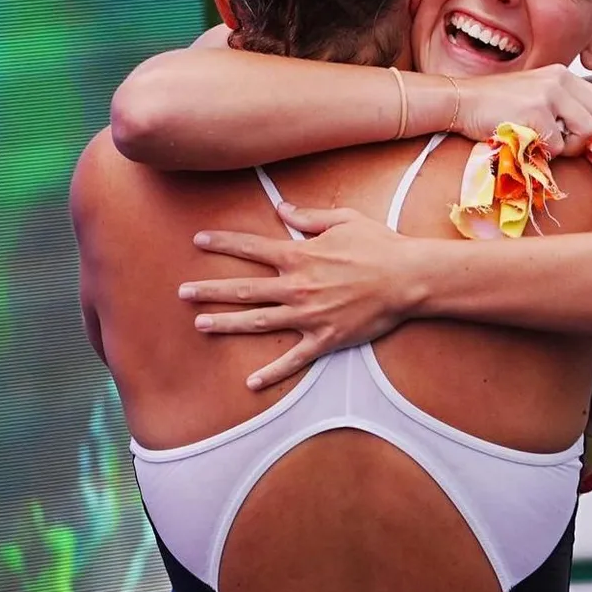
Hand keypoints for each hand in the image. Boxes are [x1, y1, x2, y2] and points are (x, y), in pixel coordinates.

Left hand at [180, 202, 419, 388]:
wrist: (409, 278)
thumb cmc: (380, 244)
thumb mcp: (344, 220)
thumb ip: (309, 217)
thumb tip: (282, 209)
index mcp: (300, 255)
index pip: (251, 247)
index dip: (223, 242)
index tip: (198, 240)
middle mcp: (297, 286)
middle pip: (244, 288)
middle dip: (210, 290)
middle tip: (182, 292)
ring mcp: (309, 315)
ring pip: (259, 321)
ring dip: (227, 324)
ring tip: (200, 325)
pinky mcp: (325, 338)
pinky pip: (294, 358)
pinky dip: (272, 372)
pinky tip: (251, 382)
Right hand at [450, 65, 591, 177]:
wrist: (457, 101)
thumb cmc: (493, 108)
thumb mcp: (535, 101)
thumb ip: (563, 112)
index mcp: (563, 76)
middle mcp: (560, 80)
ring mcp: (548, 94)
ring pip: (584, 133)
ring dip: (570, 149)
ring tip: (543, 145)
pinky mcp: (535, 112)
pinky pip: (556, 146)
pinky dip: (544, 152)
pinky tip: (524, 142)